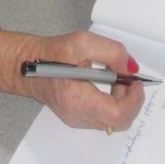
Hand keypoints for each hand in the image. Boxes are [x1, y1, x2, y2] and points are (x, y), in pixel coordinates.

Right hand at [19, 30, 145, 130]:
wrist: (28, 66)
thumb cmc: (53, 54)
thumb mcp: (83, 42)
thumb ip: (112, 52)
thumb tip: (132, 69)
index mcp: (78, 99)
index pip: (118, 115)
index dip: (134, 100)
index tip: (136, 81)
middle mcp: (78, 116)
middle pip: (119, 121)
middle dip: (130, 99)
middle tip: (125, 77)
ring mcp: (77, 120)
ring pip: (113, 121)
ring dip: (122, 100)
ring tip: (113, 77)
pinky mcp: (77, 119)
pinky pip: (104, 118)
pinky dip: (112, 103)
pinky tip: (105, 84)